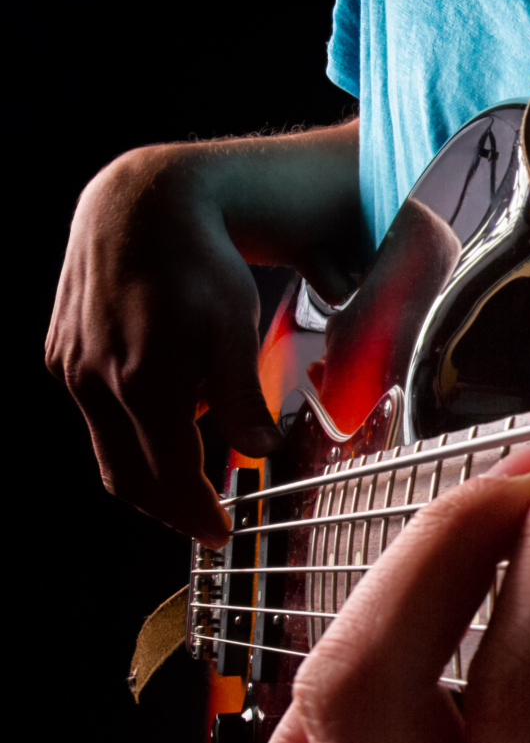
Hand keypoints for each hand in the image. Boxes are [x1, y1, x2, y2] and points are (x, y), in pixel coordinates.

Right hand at [46, 122, 365, 543]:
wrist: (140, 208)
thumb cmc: (201, 266)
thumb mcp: (236, 328)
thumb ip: (244, 397)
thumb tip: (258, 453)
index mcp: (144, 383)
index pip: (167, 477)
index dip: (194, 513)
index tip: (220, 534)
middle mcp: (96, 382)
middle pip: (129, 476)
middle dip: (168, 508)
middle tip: (204, 522)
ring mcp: (71, 370)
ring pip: (108, 450)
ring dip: (147, 473)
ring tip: (189, 482)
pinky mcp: (60, 356)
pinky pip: (95, 416)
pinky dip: (129, 434)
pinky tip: (164, 425)